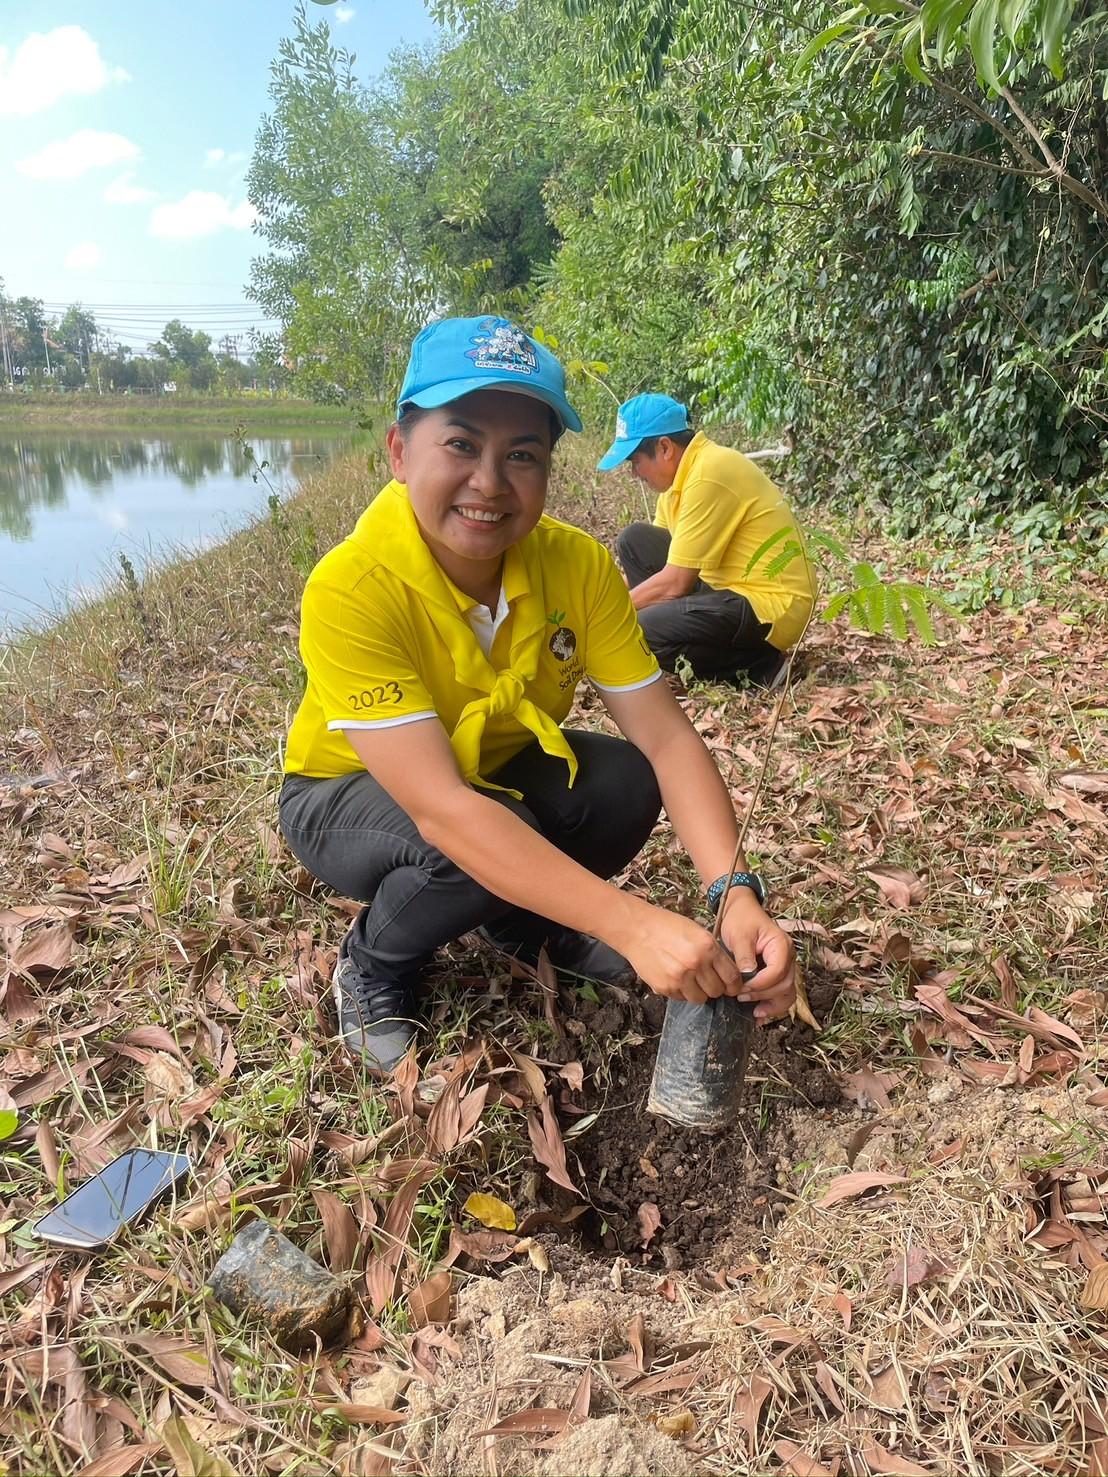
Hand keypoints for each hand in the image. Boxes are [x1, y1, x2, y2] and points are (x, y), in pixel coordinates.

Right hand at [614, 901, 743, 1004]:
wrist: (637, 929)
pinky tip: (676, 978)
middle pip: (717, 991)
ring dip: (699, 992)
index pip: (732, 977)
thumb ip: (714, 952)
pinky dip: (682, 992)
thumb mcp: (698, 932)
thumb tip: (727, 974)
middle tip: (708, 981)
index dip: (734, 985)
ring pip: (700, 999)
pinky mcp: (665, 987)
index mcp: (708, 947)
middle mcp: (696, 964)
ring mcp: (680, 978)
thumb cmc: (667, 927)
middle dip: (716, 988)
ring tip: (691, 981)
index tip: (732, 986)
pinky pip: (681, 998)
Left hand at [718, 888, 795, 1022]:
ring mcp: (785, 966)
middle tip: (740, 997)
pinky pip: (781, 992)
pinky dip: (772, 1004)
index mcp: (781, 945)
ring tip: (754, 1012)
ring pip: (787, 993)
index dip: (760, 984)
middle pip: (785, 985)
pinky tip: (759, 1014)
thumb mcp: (739, 935)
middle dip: (763, 994)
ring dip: (771, 1004)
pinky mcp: (778, 973)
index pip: (777, 971)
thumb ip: (744, 956)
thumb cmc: (740, 920)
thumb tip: (747, 976)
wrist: (741, 911)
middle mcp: (788, 957)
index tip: (741, 988)